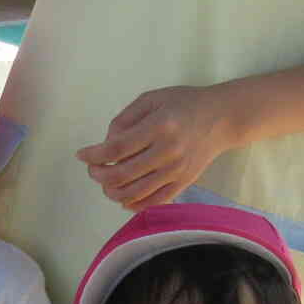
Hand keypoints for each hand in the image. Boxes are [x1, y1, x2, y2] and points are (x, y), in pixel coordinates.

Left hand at [77, 85, 242, 209]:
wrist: (222, 118)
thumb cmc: (183, 104)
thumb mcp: (152, 99)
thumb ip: (125, 119)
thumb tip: (105, 144)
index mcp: (159, 126)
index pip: (116, 149)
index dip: (93, 155)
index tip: (81, 155)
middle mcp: (168, 151)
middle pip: (121, 174)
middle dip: (98, 174)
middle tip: (93, 169)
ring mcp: (177, 171)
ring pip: (134, 193)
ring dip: (111, 191)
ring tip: (106, 182)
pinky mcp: (184, 183)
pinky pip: (153, 202)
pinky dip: (133, 204)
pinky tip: (123, 197)